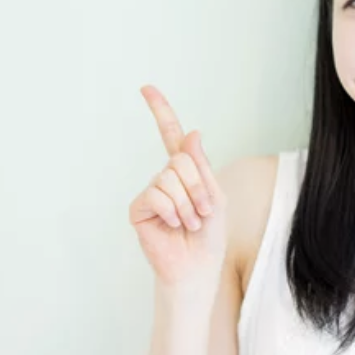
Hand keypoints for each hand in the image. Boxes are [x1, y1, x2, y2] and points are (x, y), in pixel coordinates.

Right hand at [128, 85, 227, 291]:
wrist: (198, 266)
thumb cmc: (209, 234)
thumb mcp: (215, 195)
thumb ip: (202, 165)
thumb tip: (192, 132)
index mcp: (185, 171)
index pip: (170, 135)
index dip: (160, 110)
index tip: (146, 88)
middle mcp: (164, 177)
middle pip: (181, 160)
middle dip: (199, 187)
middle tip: (203, 213)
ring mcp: (150, 191)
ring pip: (170, 178)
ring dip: (188, 204)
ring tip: (190, 223)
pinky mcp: (139, 208)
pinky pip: (156, 195)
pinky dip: (172, 211)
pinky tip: (172, 226)